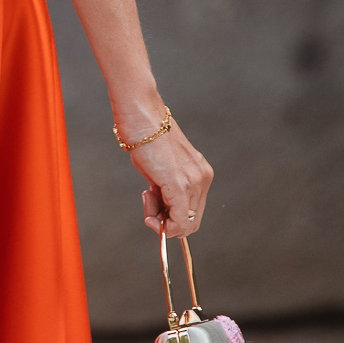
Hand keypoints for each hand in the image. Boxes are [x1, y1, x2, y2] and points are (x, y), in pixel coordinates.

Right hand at [125, 116, 212, 238]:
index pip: (193, 211)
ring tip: (147, 197)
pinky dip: (163, 225)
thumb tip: (161, 210)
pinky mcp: (180, 185)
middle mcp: (202, 178)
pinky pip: (178, 221)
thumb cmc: (145, 138)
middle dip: (168, 223)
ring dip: (161, 221)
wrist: (141, 117)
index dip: (173, 218)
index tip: (154, 210)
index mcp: (200, 173)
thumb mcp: (161, 169)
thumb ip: (166, 189)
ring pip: (184, 224)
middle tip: (149, 209)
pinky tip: (150, 215)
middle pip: (191, 222)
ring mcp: (193, 182)